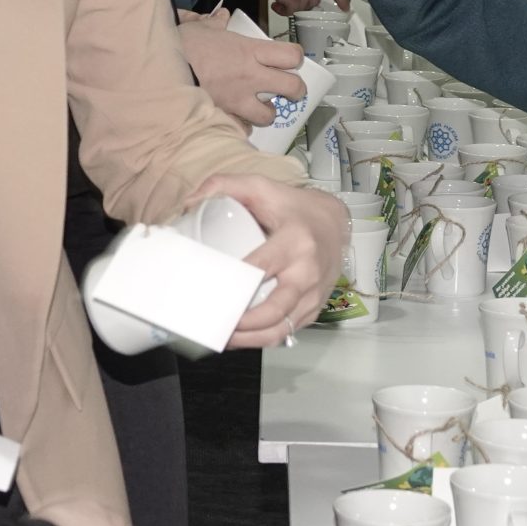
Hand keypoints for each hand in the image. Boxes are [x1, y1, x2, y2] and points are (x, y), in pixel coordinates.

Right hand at [173, 10, 307, 127]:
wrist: (162, 71)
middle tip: (288, 89)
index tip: (289, 61)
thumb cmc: (182, 46)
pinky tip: (236, 120)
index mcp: (249, 51)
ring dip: (267, 112)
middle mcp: (251, 77)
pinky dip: (242, 126)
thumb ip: (215, 23)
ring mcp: (239, 100)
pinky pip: (242, 128)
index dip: (295, 58)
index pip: (291, 56)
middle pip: (293, 87)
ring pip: (269, 114)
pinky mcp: (225, 116)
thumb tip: (222, 16)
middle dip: (295, 90)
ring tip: (259, 108)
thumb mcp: (200, 28)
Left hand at [188, 172, 345, 348]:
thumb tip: (190, 203)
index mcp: (294, 241)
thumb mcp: (262, 187)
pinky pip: (288, 331)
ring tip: (223, 338)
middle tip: (214, 324)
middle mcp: (307, 271)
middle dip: (241, 325)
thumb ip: (225, 185)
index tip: (209, 293)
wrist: (335, 222)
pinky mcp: (315, 307)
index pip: (261, 268)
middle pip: (273, 310)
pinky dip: (263, 339)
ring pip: (281, 329)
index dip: (234, 284)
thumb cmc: (295, 208)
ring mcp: (314, 293)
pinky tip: (243, 337)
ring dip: (250, 340)